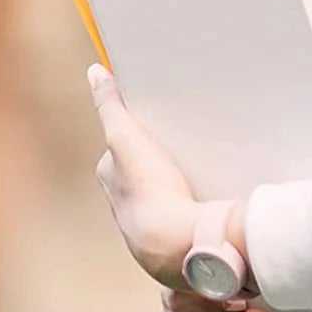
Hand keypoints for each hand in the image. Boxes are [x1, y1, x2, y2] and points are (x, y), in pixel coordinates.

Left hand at [88, 63, 200, 291]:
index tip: (164, 118)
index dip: (144, 132)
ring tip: (209, 161)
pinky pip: (187, 211)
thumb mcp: (124, 136)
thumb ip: (109, 105)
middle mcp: (127, 204)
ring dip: (183, 179)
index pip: (126, 148)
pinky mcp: (176, 235)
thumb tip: (95, 72)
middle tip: (191, 136)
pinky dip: (198, 200)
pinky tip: (216, 190)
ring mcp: (152, 222)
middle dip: (165, 155)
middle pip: (147, 169)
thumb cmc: (147, 189)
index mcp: (113, 181)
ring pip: (168, 191)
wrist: (177, 240)